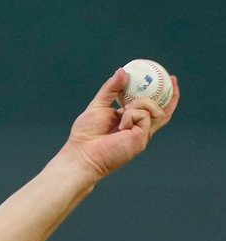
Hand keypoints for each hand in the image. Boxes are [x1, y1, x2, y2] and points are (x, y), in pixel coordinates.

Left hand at [61, 68, 178, 181]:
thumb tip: (122, 71)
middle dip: (171, 95)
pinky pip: (145, 116)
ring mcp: (141, 135)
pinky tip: (122, 124)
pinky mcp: (141, 139)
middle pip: (163, 112)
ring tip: (124, 110)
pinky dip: (132, 114)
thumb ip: (111, 89)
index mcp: (129, 121)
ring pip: (155, 110)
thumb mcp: (99, 105)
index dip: (160, 94)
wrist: (82, 154)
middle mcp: (138, 129)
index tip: (165, 77)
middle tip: (172, 78)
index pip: (150, 108)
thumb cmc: (86, 135)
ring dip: (141, 103)